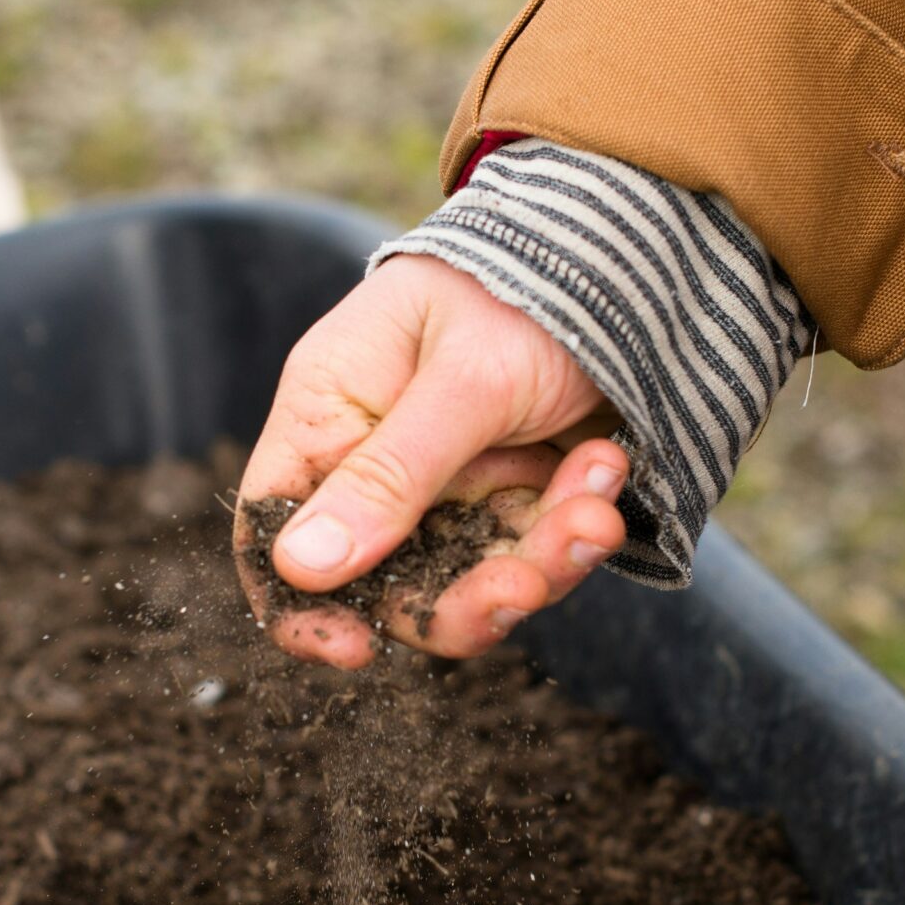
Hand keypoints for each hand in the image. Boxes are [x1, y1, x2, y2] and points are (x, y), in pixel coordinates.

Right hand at [234, 255, 629, 667]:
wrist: (628, 253)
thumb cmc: (521, 287)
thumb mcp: (462, 381)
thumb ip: (390, 474)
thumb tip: (300, 568)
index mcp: (330, 411)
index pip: (276, 527)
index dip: (300, 604)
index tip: (356, 651)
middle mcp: (379, 457)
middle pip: (388, 578)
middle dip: (464, 596)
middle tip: (526, 585)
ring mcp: (451, 480)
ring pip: (473, 575)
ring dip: (541, 559)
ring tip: (596, 513)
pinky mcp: (516, 491)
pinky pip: (533, 549)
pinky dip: (576, 522)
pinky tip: (606, 467)